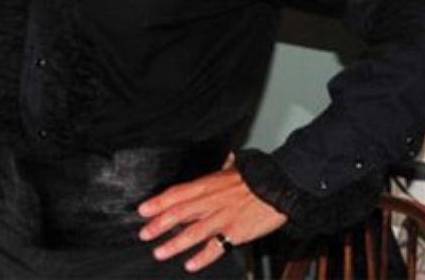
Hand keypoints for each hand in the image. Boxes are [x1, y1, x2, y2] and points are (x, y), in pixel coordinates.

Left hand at [137, 154, 286, 272]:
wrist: (281, 187)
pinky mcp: (236, 233)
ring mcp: (222, 218)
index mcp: (208, 185)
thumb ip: (223, 169)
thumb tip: (223, 160)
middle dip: (158, 225)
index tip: (142, 210)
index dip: (157, 202)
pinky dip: (202, 257)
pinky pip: (216, 248)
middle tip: (144, 234)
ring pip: (193, 232)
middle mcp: (211, 202)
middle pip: (179, 213)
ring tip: (159, 252)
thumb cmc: (258, 178)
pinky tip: (190, 265)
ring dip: (174, 244)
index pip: (176, 194)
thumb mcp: (234, 168)